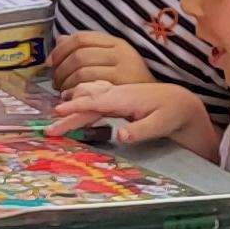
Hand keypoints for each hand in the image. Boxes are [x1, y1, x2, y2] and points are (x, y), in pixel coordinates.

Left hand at [46, 29, 158, 92]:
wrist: (161, 99)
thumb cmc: (132, 81)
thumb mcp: (113, 59)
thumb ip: (88, 48)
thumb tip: (61, 40)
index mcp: (116, 42)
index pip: (81, 38)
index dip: (61, 49)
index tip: (51, 62)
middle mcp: (119, 51)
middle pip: (79, 54)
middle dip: (61, 68)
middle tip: (54, 81)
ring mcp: (121, 68)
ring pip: (82, 70)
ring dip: (66, 82)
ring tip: (61, 91)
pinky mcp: (120, 85)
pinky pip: (89, 85)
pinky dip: (75, 91)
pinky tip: (71, 98)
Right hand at [48, 80, 206, 144]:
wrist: (181, 102)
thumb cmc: (172, 114)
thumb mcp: (160, 125)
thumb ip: (141, 130)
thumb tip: (120, 135)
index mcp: (124, 99)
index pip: (94, 102)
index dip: (75, 108)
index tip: (58, 113)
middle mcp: (117, 93)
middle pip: (86, 100)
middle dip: (66, 113)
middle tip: (49, 129)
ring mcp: (116, 93)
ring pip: (88, 95)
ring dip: (71, 104)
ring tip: (55, 116)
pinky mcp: (116, 96)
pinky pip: (93, 94)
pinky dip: (80, 98)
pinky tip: (72, 101)